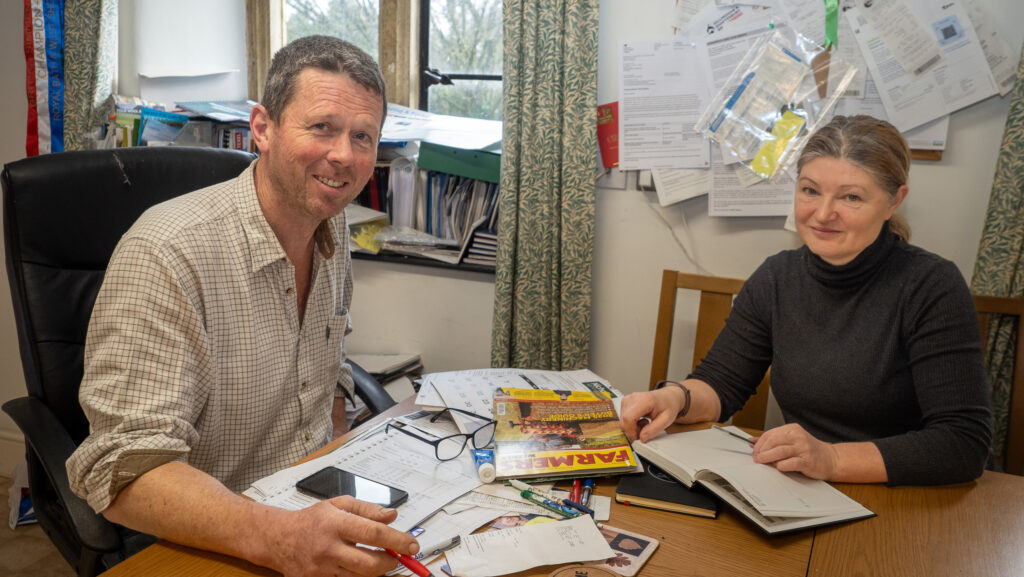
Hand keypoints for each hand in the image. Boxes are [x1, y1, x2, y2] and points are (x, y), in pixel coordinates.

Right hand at [263, 495, 418, 576]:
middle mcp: (328, 548)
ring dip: (375, 571)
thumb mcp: (338, 504)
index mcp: (336, 524)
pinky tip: (357, 568)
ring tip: (377, 560)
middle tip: (396, 557)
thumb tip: (392, 516)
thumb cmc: (312, 520)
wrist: (278, 539)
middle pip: (370, 564)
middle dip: (390, 563)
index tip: (412, 544)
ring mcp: (321, 569)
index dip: (398, 540)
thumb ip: (367, 509)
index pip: (374, 534)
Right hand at [619, 388, 684, 442]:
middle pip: (624, 419)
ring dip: (632, 426)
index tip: (637, 437)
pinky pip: (623, 417)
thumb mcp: (666, 420)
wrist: (667, 397)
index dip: (630, 431)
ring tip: (645, 423)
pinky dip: (630, 422)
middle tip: (645, 431)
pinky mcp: (626, 402)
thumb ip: (654, 430)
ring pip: (623, 419)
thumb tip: (642, 438)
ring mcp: (628, 399)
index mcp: (645, 400)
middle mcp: (634, 398)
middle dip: (632, 430)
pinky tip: (640, 420)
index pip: (629, 417)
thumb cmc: (668, 405)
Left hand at [751, 423, 839, 479]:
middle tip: (756, 458)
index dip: (759, 443)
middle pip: (773, 441)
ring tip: (761, 462)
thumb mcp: (792, 441)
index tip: (754, 451)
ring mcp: (804, 448)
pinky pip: (790, 463)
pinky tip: (778, 467)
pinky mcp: (807, 461)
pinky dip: (781, 465)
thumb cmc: (809, 451)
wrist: (831, 459)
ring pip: (779, 451)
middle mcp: (798, 436)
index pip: (770, 434)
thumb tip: (752, 441)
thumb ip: (774, 440)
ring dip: (767, 457)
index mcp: (792, 429)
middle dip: (761, 450)